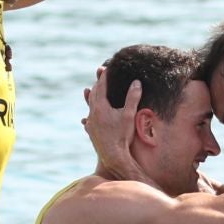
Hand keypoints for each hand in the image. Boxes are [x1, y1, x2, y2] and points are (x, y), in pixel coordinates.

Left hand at [82, 66, 141, 181]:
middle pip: (93, 94)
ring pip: (89, 106)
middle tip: (99, 75)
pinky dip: (90, 114)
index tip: (106, 68)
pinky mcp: (91, 132)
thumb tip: (136, 82)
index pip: (101, 87)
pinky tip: (87, 119)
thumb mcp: (129, 114)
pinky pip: (89, 120)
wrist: (113, 156)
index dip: (104, 77)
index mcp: (100, 107)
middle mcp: (93, 114)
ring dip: (90, 97)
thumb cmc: (122, 135)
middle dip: (97, 84)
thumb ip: (133, 97)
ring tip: (87, 91)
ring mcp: (91, 123)